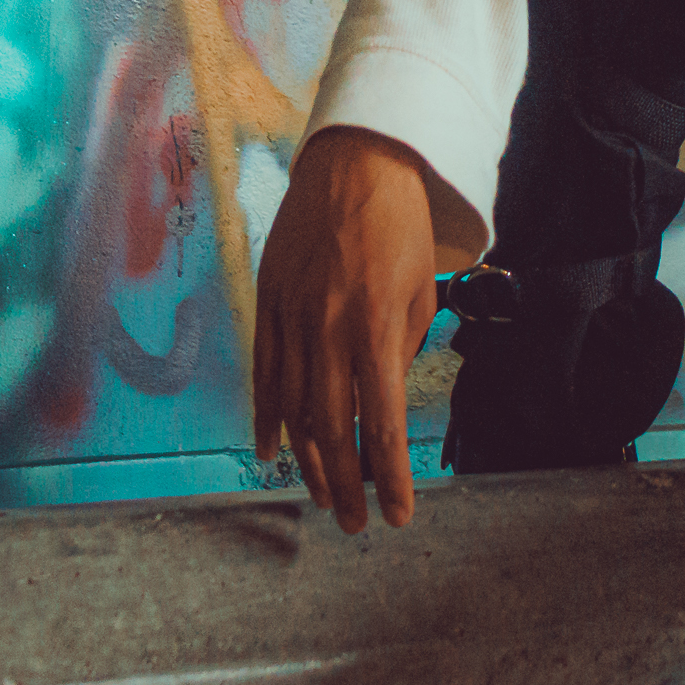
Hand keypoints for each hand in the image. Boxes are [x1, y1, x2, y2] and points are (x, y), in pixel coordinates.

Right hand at [253, 126, 438, 531]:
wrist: (353, 162)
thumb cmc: (399, 224)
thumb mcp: (420, 289)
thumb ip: (402, 349)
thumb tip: (383, 402)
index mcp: (375, 325)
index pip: (381, 422)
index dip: (389, 475)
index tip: (397, 513)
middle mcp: (327, 328)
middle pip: (331, 429)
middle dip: (345, 484)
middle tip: (355, 522)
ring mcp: (290, 317)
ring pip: (291, 411)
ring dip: (307, 462)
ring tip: (323, 496)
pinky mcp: (267, 304)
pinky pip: (264, 374)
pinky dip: (268, 419)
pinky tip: (274, 452)